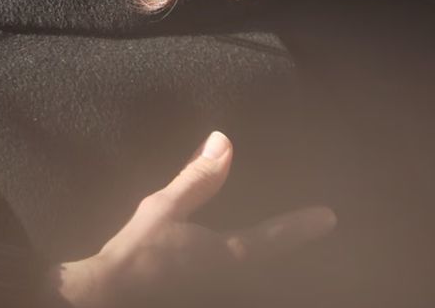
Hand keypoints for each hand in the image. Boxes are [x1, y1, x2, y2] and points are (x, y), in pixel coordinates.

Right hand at [54, 132, 336, 307]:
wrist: (107, 294)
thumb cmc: (136, 252)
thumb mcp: (165, 207)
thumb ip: (198, 178)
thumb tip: (223, 142)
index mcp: (226, 256)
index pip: (271, 238)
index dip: (299, 226)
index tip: (327, 218)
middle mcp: (229, 281)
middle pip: (268, 269)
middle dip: (286, 253)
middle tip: (308, 234)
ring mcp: (215, 291)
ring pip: (251, 281)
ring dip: (265, 272)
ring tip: (278, 259)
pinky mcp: (198, 294)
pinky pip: (230, 284)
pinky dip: (239, 277)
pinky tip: (230, 270)